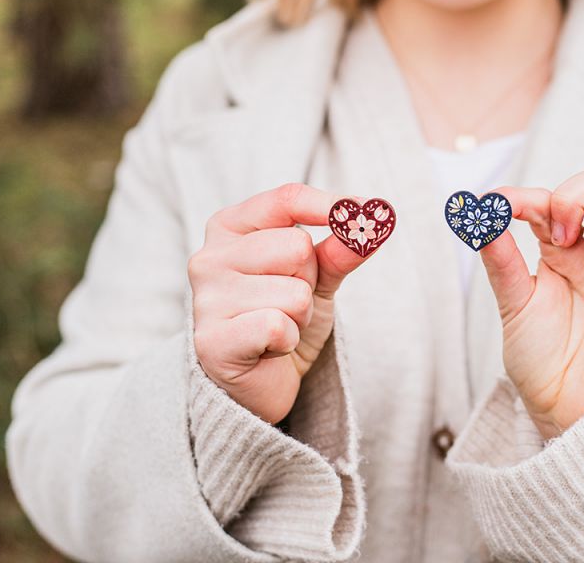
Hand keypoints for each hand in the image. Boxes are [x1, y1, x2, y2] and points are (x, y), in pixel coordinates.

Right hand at [189, 183, 368, 423]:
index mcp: (229, 228)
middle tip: (289, 302)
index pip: (287, 199)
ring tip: (278, 327)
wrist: (261, 383)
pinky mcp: (212, 341)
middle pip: (297, 247)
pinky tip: (268, 348)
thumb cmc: (283, 318)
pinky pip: (277, 325)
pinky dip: (287, 340)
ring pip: (294, 292)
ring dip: (300, 316)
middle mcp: (209, 257)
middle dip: (309, 280)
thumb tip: (376, 218)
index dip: (330, 207)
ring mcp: (206, 299)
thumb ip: (341, 248)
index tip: (363, 212)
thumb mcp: (318, 278)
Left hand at [479, 165, 583, 439]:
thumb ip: (500, 260)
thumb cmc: (540, 358)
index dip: (531, 194)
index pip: (557, 196)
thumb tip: (480, 214)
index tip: (503, 209)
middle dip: (580, 192)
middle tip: (559, 230)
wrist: (563, 410)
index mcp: (564, 247)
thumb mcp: (514, 304)